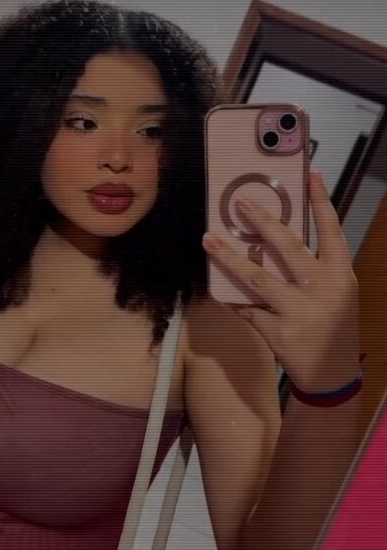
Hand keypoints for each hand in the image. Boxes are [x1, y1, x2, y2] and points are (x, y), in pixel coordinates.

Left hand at [202, 170, 360, 393]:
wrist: (333, 374)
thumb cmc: (333, 323)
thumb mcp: (338, 291)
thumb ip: (316, 263)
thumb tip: (280, 230)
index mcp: (341, 275)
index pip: (332, 230)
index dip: (322, 201)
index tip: (312, 175)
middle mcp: (321, 290)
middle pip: (287, 247)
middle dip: (261, 222)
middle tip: (240, 203)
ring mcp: (298, 312)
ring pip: (257, 278)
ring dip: (229, 257)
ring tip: (209, 238)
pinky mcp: (277, 333)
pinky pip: (246, 308)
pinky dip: (231, 297)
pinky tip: (217, 287)